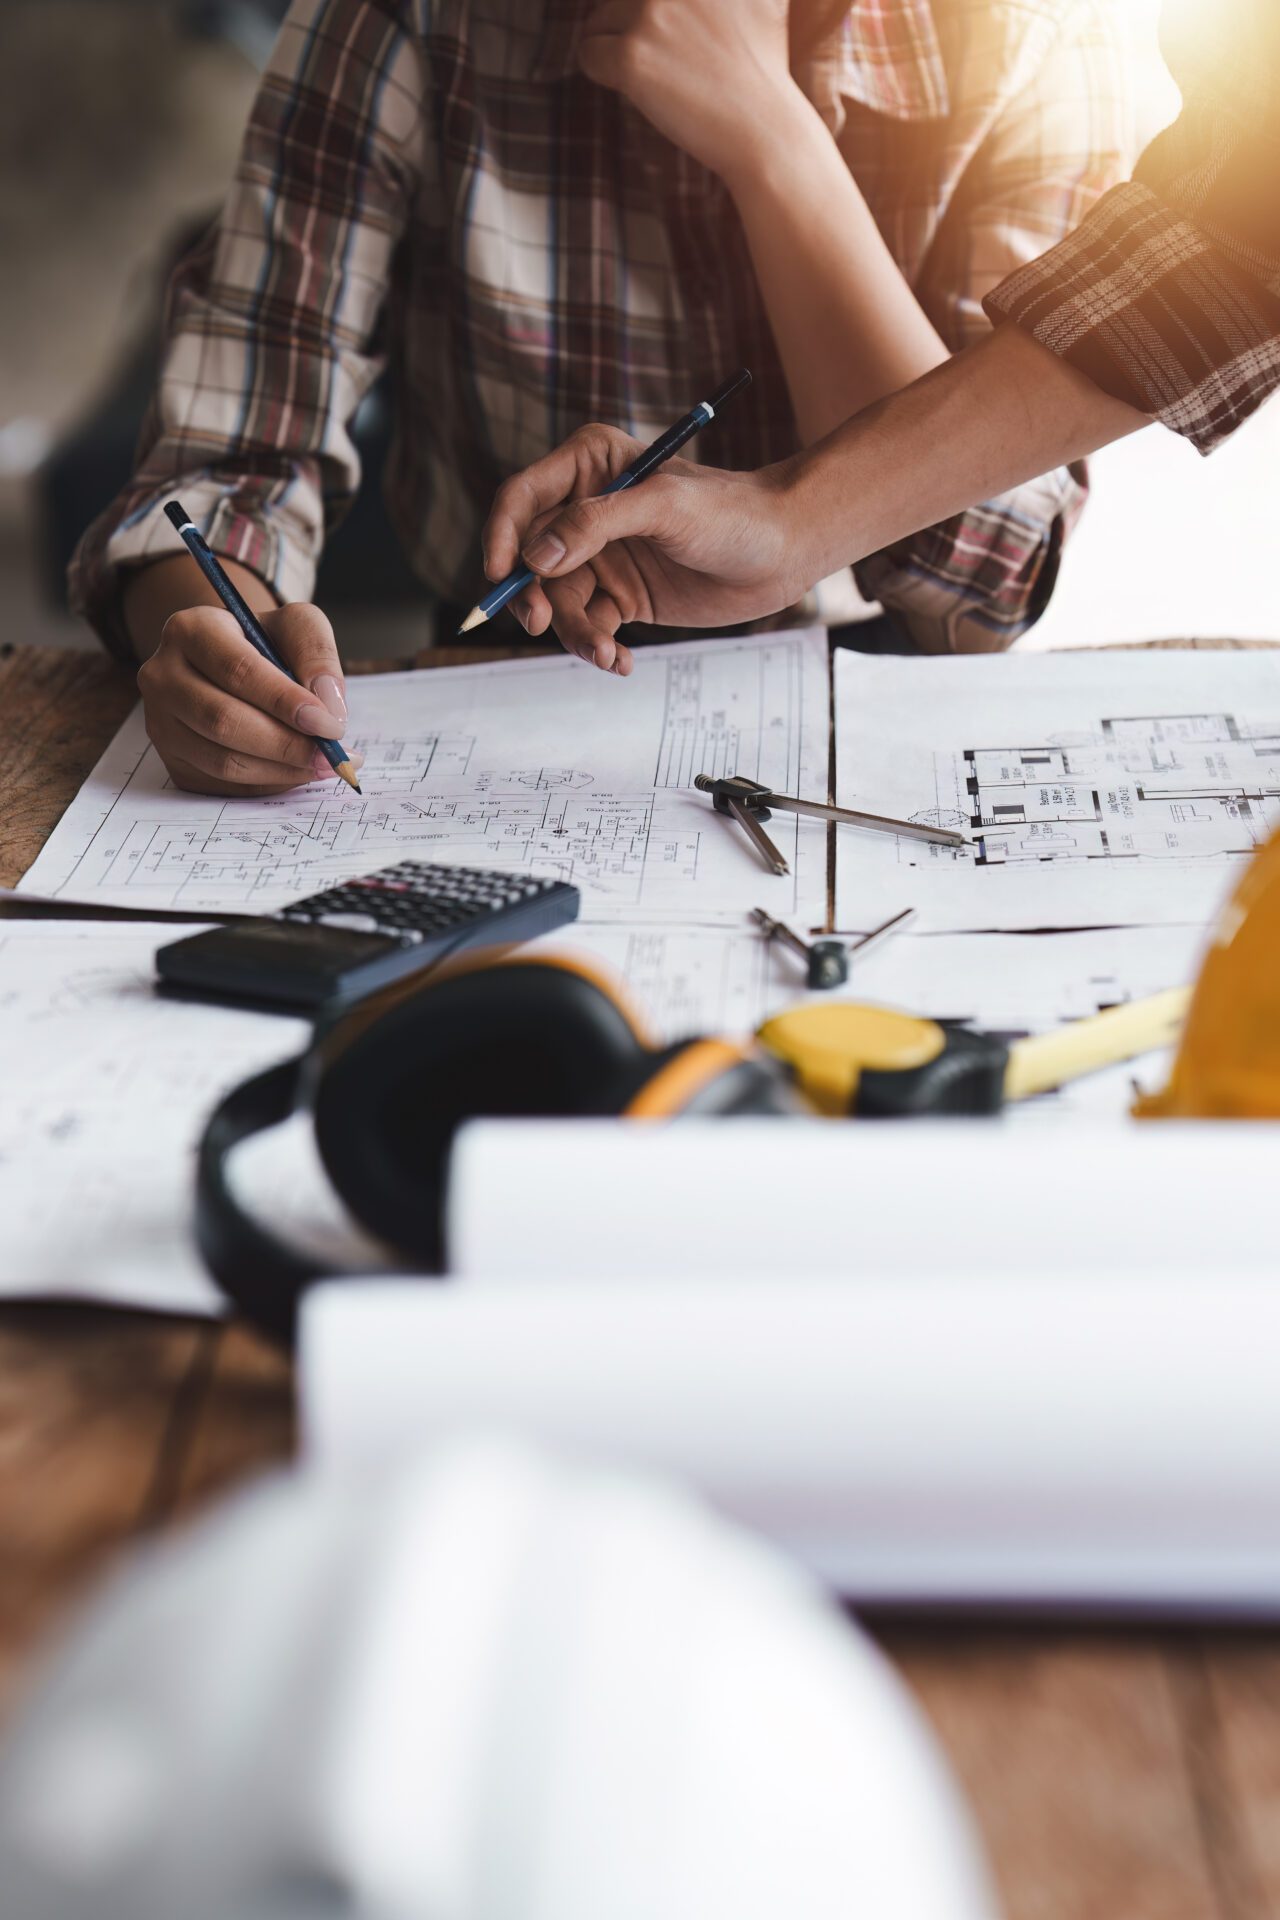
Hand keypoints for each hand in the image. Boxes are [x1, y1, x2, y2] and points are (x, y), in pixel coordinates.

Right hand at [137, 601, 357, 795]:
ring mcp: (161, 723)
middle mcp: (163, 676)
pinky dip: (268, 783)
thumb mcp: (294, 626)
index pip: (238, 671)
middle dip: (287, 745)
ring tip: (323, 764)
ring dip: (282, 770)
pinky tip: (296, 770)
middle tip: (331, 755)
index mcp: (191, 631)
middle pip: (224, 721)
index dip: (286, 702)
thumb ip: (316, 653)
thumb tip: (328, 709)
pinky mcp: (173, 760)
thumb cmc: (263, 643)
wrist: (228, 663)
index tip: (329, 725)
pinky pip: (224, 785)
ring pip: (223, 762)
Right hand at [483, 424, 812, 667]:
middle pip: (529, 558)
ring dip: (574, 633)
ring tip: (605, 653)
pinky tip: (620, 662)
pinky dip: (597, 648)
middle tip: (542, 625)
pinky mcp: (621, 595)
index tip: (500, 576)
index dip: (500, 536)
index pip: (521, 498)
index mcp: (589, 465)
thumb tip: (536, 557)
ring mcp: (602, 555)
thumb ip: (596, 524)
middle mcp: (586, 510)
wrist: (784, 553)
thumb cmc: (732, 514)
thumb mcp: (664, 508)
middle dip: (533, 596)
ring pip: (559, 601)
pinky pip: (589, 627)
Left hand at [579, 0, 797, 184]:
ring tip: (651, 72)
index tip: (666, 34)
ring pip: (598, 19)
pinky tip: (633, 87)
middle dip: (627, 22)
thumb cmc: (763, 70)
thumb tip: (683, 2)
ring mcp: (652, 12)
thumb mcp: (762, 0)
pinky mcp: (632, 55)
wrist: (765, 127)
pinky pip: (589, 53)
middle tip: (660, 55)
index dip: (649, 10)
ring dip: (614, 46)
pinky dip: (600, 71)